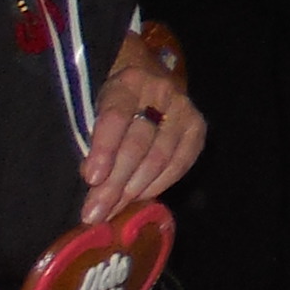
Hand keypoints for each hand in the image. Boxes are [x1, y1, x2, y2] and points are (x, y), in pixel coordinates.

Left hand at [81, 37, 203, 220]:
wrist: (150, 77)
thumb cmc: (114, 100)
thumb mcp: (96, 108)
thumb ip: (94, 141)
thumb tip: (95, 180)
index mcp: (128, 82)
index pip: (116, 117)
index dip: (104, 149)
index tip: (91, 179)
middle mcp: (161, 92)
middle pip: (139, 142)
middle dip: (115, 182)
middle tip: (95, 212)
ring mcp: (184, 109)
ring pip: (161, 156)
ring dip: (134, 190)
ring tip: (113, 210)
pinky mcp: (198, 127)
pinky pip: (182, 162)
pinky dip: (159, 184)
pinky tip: (140, 197)